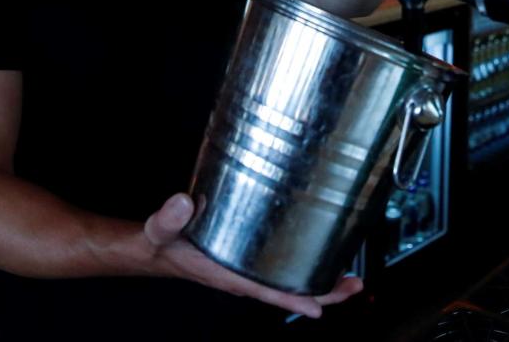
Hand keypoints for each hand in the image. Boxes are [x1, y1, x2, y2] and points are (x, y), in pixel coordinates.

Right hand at [142, 193, 363, 318]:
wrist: (155, 249)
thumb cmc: (161, 244)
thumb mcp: (160, 230)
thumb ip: (169, 218)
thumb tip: (183, 202)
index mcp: (227, 274)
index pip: (266, 291)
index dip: (294, 299)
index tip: (319, 307)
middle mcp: (242, 277)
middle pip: (289, 292)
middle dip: (324, 292)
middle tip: (353, 284)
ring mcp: (248, 271)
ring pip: (290, 283)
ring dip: (320, 282)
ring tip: (350, 275)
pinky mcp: (249, 261)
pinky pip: (282, 271)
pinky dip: (304, 268)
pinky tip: (320, 258)